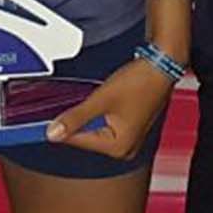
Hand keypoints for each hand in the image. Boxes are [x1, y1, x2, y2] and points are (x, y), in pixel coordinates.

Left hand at [46, 54, 172, 158]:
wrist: (163, 64)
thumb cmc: (140, 82)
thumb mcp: (101, 99)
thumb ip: (75, 117)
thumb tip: (53, 134)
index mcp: (118, 147)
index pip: (79, 141)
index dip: (63, 125)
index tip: (49, 116)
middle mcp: (125, 148)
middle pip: (87, 136)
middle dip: (80, 119)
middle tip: (81, 100)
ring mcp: (129, 138)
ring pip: (96, 129)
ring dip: (89, 115)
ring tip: (98, 97)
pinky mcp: (131, 126)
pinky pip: (106, 124)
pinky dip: (100, 113)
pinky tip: (103, 99)